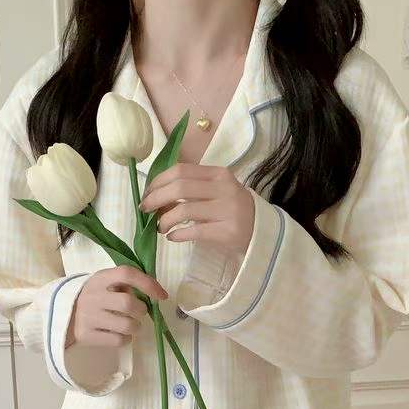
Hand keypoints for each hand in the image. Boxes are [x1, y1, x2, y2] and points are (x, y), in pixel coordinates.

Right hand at [67, 266, 167, 348]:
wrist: (65, 315)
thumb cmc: (94, 298)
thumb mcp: (105, 284)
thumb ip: (125, 284)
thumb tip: (153, 292)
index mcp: (99, 279)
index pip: (127, 274)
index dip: (147, 283)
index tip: (161, 295)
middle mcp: (93, 296)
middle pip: (128, 303)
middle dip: (141, 310)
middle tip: (139, 312)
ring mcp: (88, 317)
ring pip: (127, 325)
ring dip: (136, 327)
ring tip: (130, 325)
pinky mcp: (87, 335)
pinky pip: (118, 340)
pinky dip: (126, 339)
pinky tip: (121, 334)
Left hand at [140, 164, 254, 254]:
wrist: (262, 232)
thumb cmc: (233, 211)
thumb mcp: (217, 192)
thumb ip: (192, 190)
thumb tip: (157, 198)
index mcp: (218, 174)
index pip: (180, 171)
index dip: (158, 181)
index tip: (147, 193)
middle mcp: (224, 189)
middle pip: (179, 188)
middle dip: (156, 199)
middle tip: (145, 210)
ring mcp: (227, 210)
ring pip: (185, 210)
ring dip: (165, 220)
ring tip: (160, 228)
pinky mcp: (227, 231)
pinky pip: (195, 231)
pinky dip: (178, 234)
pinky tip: (172, 237)